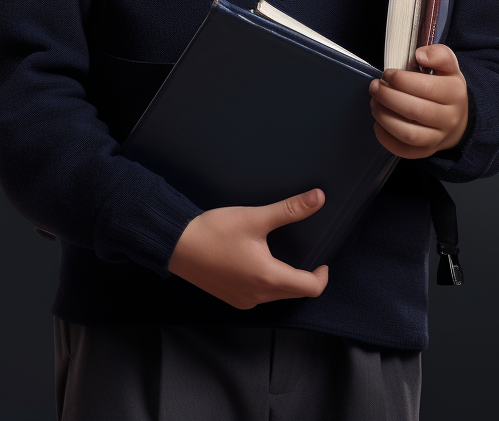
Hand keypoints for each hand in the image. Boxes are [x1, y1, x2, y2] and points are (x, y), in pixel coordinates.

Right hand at [167, 188, 329, 309]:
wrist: (175, 244)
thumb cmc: (213, 231)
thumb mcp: (254, 217)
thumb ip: (290, 210)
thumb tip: (318, 199)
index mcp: (268, 278)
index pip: (310, 288)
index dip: (322, 276)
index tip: (323, 261)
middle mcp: (257, 296)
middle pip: (295, 294)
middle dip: (306, 278)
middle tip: (308, 257)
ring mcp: (243, 300)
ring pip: (277, 296)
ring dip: (287, 281)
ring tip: (284, 258)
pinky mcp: (231, 298)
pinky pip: (259, 297)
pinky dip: (268, 284)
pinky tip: (260, 265)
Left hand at [369, 44, 468, 158]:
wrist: (458, 119)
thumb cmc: (446, 88)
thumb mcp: (449, 67)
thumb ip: (439, 54)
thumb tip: (420, 56)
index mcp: (454, 94)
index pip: (426, 88)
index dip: (401, 80)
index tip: (387, 73)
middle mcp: (449, 119)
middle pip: (415, 111)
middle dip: (388, 97)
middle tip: (375, 87)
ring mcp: (438, 138)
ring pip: (409, 134)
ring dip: (385, 118)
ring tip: (374, 103)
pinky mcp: (426, 151)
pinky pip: (404, 150)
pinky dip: (386, 138)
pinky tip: (378, 124)